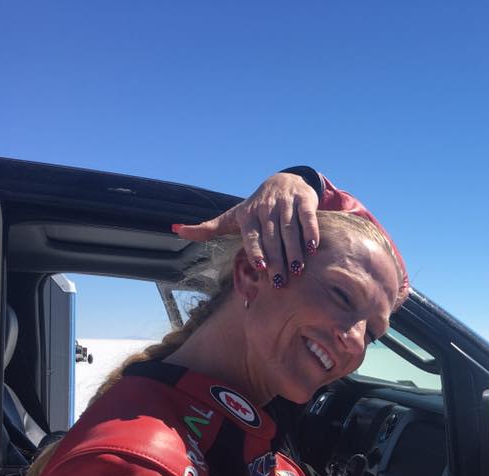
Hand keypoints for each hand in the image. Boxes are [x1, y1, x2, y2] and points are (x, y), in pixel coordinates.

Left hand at [173, 172, 319, 287]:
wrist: (283, 180)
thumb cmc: (256, 207)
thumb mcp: (232, 216)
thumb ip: (208, 228)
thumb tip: (176, 230)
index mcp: (248, 215)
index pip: (251, 236)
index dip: (256, 251)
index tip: (260, 268)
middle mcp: (266, 209)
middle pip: (272, 237)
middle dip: (277, 259)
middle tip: (282, 281)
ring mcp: (286, 204)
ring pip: (290, 230)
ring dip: (294, 250)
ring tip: (298, 269)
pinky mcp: (304, 200)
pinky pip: (308, 218)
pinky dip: (311, 232)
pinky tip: (313, 248)